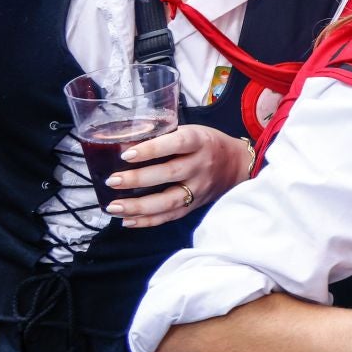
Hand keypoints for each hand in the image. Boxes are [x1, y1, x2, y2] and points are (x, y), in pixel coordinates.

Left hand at [105, 124, 253, 227]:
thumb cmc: (207, 144)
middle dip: (138, 179)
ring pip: (168, 201)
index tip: (126, 154)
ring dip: (138, 206)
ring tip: (113, 207)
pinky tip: (127, 220)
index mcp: (200, 142)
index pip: (177, 144)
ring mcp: (199, 189)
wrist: (237, 165)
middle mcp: (201, 166)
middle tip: (113, 181)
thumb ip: (165, 136)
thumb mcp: (193, 131)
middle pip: (170, 174)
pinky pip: (170, 216)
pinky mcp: (195, 205)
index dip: (152, 149)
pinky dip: (148, 221)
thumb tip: (124, 141)